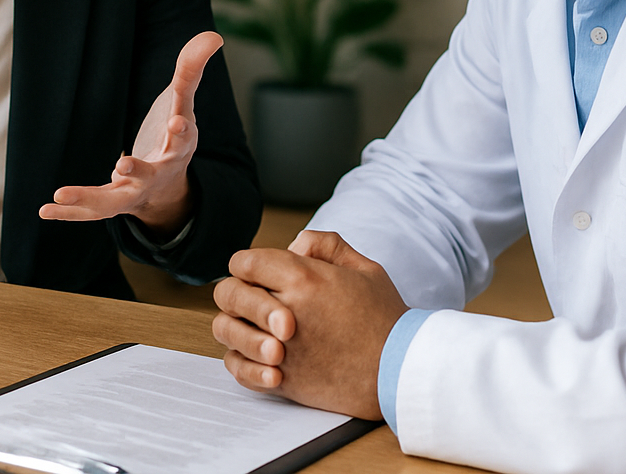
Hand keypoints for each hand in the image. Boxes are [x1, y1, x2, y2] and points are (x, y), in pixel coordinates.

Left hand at [39, 31, 222, 236]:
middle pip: (148, 176)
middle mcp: (157, 175)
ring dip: (87, 199)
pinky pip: (89, 212)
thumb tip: (213, 35)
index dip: (181, 131)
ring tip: (59, 194)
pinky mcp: (112, 203)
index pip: (183, 139)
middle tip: (121, 164)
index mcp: (178, 149)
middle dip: (136, 171)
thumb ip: (191, 71)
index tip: (175, 122)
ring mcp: (133, 192)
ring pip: (113, 202)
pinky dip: (68, 213)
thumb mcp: (183, 104)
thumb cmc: (173, 137)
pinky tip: (44, 209)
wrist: (168, 189)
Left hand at [212, 231, 407, 419]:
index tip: (261, 272)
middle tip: (256, 298)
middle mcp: (286, 311)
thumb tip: (294, 247)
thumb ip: (326, 245)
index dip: (249, 264)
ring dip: (236, 324)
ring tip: (260, 327)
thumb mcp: (364, 268)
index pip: (246, 261)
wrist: (400, 371)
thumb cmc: (385, 319)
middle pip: (228, 292)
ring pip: (225, 329)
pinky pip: (238, 368)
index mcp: (304, 278)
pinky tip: (264, 357)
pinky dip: (241, 361)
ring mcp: (281, 348)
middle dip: (236, 291)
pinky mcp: (283, 379)